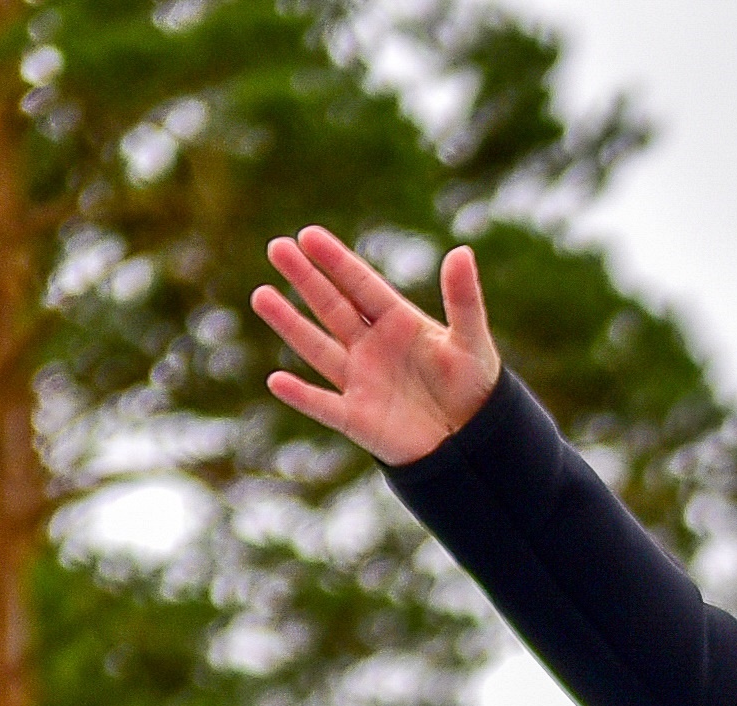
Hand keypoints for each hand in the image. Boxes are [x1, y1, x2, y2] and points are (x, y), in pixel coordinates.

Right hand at [256, 225, 498, 466]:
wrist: (474, 440)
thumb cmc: (474, 385)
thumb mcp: (472, 340)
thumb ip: (464, 300)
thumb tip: (462, 251)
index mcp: (398, 321)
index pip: (361, 285)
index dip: (336, 261)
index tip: (308, 235)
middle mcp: (372, 346)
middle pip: (332, 306)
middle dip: (305, 279)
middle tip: (276, 247)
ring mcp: (361, 380)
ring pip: (318, 347)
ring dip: (290, 324)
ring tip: (261, 295)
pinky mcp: (358, 418)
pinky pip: (324, 406)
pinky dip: (302, 397)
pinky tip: (276, 382)